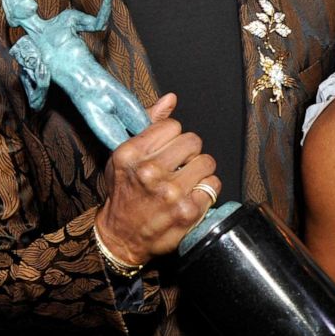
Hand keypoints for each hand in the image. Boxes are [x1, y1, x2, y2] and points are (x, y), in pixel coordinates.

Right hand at [94, 93, 221, 266]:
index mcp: (132, 154)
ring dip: (199, 170)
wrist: (121, 237)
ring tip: (186, 179)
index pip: (172, 125)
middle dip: (188, 152)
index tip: (166, 149)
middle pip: (193, 141)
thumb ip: (149, 125)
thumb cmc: (123, 193)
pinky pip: (213, 185)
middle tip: (179, 165)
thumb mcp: (124, 156)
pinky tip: (192, 194)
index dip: (172, 136)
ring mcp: (171, 193)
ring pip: (207, 161)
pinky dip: (206, 188)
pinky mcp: (188, 212)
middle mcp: (151, 172)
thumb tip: (171, 98)